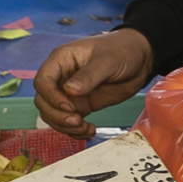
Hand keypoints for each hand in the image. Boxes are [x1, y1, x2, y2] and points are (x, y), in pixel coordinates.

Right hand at [32, 30, 153, 136]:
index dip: (51, 97)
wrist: (139, 59)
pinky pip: (67, 121)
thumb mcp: (107, 60)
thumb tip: (68, 90)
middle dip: (57, 115)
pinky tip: (89, 130)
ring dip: (65, 126)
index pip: (43, 81)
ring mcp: (69, 93)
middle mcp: (61, 77)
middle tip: (77, 121)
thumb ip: (88, 76)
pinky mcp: (80, 105)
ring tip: (86, 128)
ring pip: (52, 114)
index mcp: (61, 60)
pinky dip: (74, 131)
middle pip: (43, 101)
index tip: (70, 107)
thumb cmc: (121, 50)